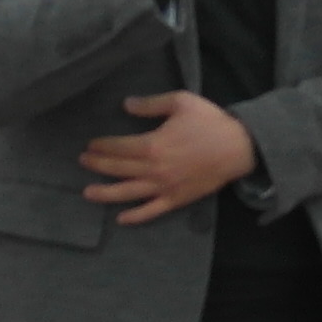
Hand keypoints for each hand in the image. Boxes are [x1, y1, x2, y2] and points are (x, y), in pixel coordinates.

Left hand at [81, 91, 259, 226]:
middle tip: (82, 162)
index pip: (119, 147)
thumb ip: (151, 104)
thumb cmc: (210, 122)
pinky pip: (152, 211)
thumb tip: (126, 104)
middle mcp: (155, 169)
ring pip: (128, 193)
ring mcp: (165, 187)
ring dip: (106, 193)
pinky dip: (136, 217)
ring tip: (88, 193)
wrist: (239, 147)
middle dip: (97, 165)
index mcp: (153, 144)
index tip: (90, 145)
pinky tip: (121, 219)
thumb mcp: (181, 102)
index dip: (102, 146)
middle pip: (119, 169)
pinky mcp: (177, 199)